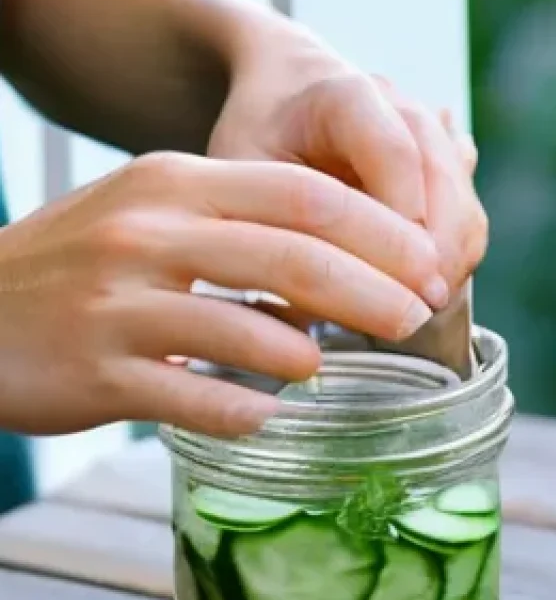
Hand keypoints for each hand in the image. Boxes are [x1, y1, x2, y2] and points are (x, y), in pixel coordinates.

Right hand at [0, 152, 447, 436]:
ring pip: (244, 328)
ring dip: (304, 353)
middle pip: (292, 258)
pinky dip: (239, 408)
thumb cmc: (82, 266)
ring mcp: (117, 303)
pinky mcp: (93, 372)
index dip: (380, 232)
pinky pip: (188, 395)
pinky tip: (267, 415)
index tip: (429, 266)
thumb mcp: (152, 215)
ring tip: (327, 365)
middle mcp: (148, 233)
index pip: (304, 195)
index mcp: (175, 185)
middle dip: (373, 291)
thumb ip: (239, 228)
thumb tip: (336, 279)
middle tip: (418, 318)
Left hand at [208, 14, 486, 290]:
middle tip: (402, 316)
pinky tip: (415, 295)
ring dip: (446, 270)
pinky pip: (469, 226)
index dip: (397, 222)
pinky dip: (452, 267)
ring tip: (407, 312)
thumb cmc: (260, 133)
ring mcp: (438, 141)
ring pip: (466, 214)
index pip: (394, 155)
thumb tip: (306, 306)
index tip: (385, 283)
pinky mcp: (452, 173)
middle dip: (429, 260)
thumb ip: (267, 223)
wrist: (290, 94)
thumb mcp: (238, 169)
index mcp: (349, 97)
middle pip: (445, 189)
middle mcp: (406, 111)